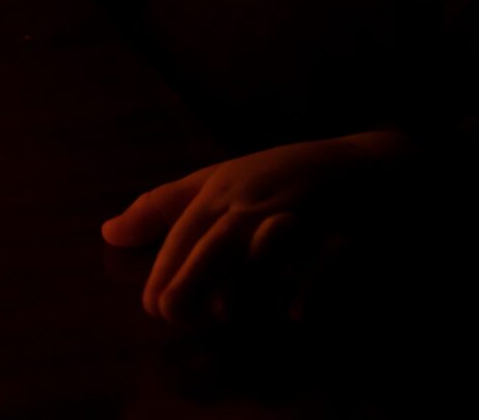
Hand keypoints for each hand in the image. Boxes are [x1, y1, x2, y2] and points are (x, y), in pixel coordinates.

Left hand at [101, 130, 409, 325]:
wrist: (370, 165)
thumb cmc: (281, 176)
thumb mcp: (219, 181)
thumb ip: (162, 208)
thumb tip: (107, 232)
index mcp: (224, 192)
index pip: (182, 238)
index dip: (164, 278)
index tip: (158, 308)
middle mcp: (256, 202)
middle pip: (214, 242)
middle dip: (191, 281)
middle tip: (176, 313)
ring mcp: (301, 214)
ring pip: (263, 248)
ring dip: (245, 281)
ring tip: (226, 311)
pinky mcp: (344, 232)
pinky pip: (325, 263)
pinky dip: (311, 287)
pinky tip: (297, 314)